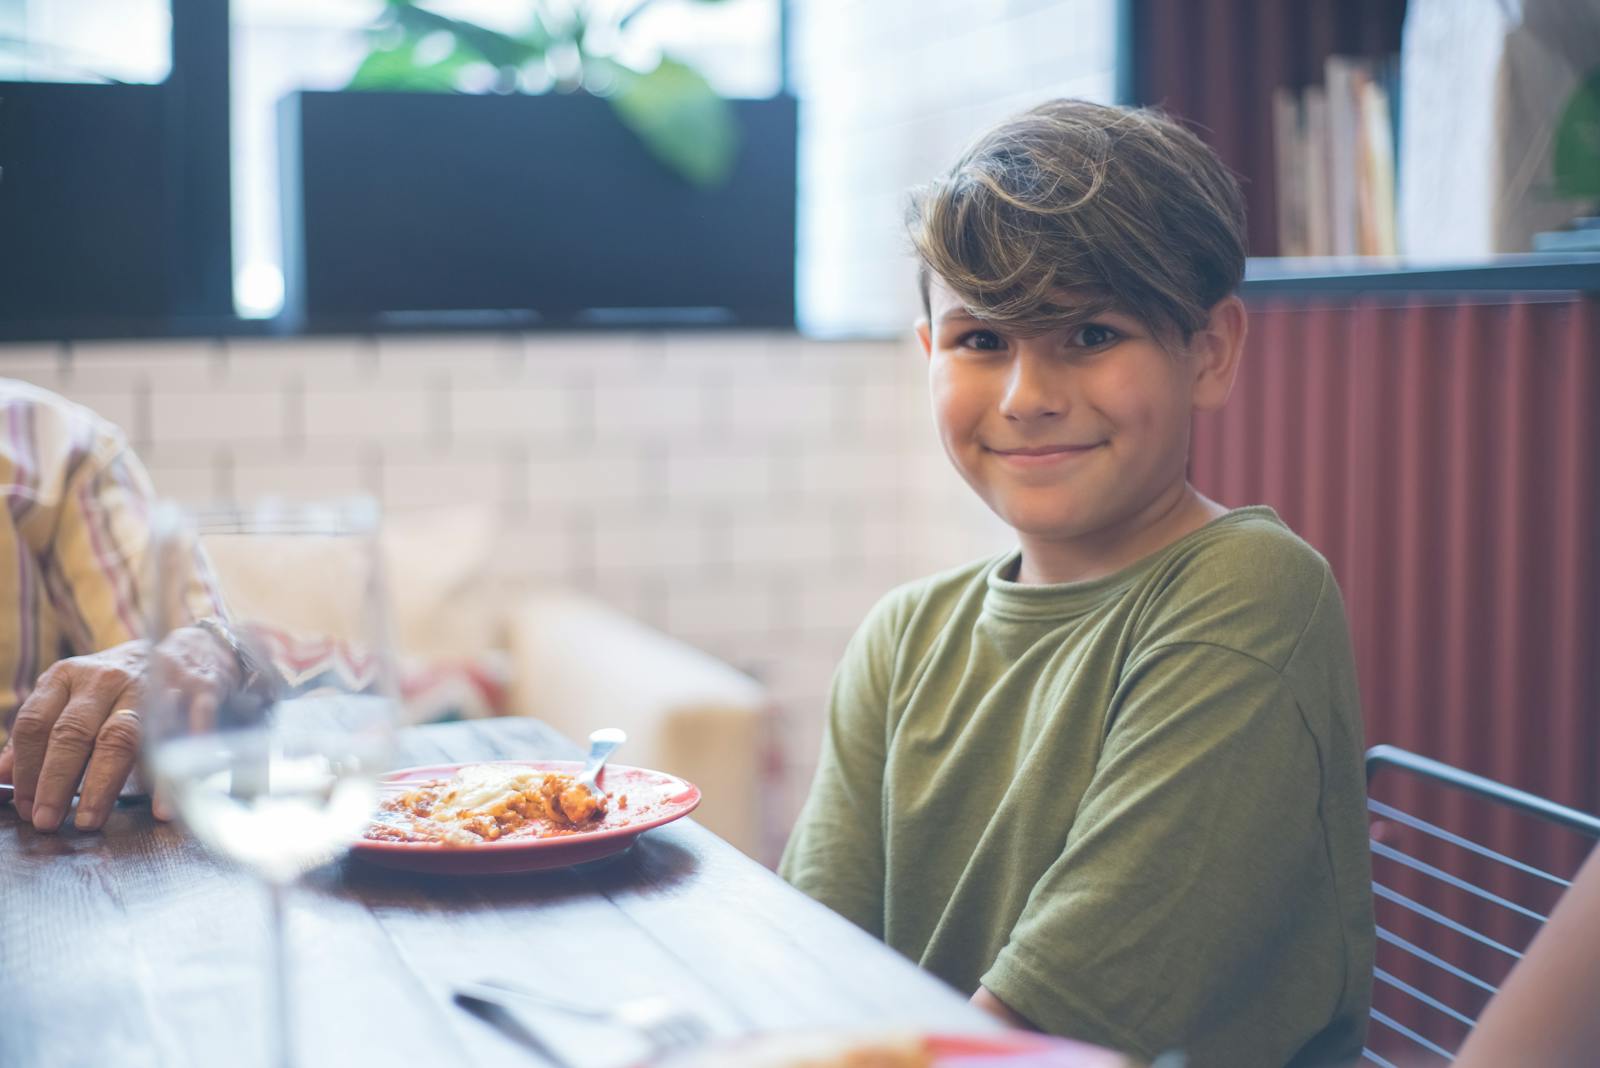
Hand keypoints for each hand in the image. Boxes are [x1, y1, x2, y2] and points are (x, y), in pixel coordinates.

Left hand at [9, 627, 237, 832]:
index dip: (26, 768)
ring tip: (89, 819)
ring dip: (102, 783)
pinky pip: (177, 737)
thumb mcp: (74, 695)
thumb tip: (1, 776)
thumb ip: (41, 732)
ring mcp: (151, 683)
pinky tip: (163, 806)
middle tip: (47, 821)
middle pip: (74, 732)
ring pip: (121, 737)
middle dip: (56, 782)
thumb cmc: (124, 683)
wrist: (192, 649)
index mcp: (69, 675)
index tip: (25, 807)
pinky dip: (169, 774)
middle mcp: (106, 678)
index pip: (35, 723)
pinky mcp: (194, 692)